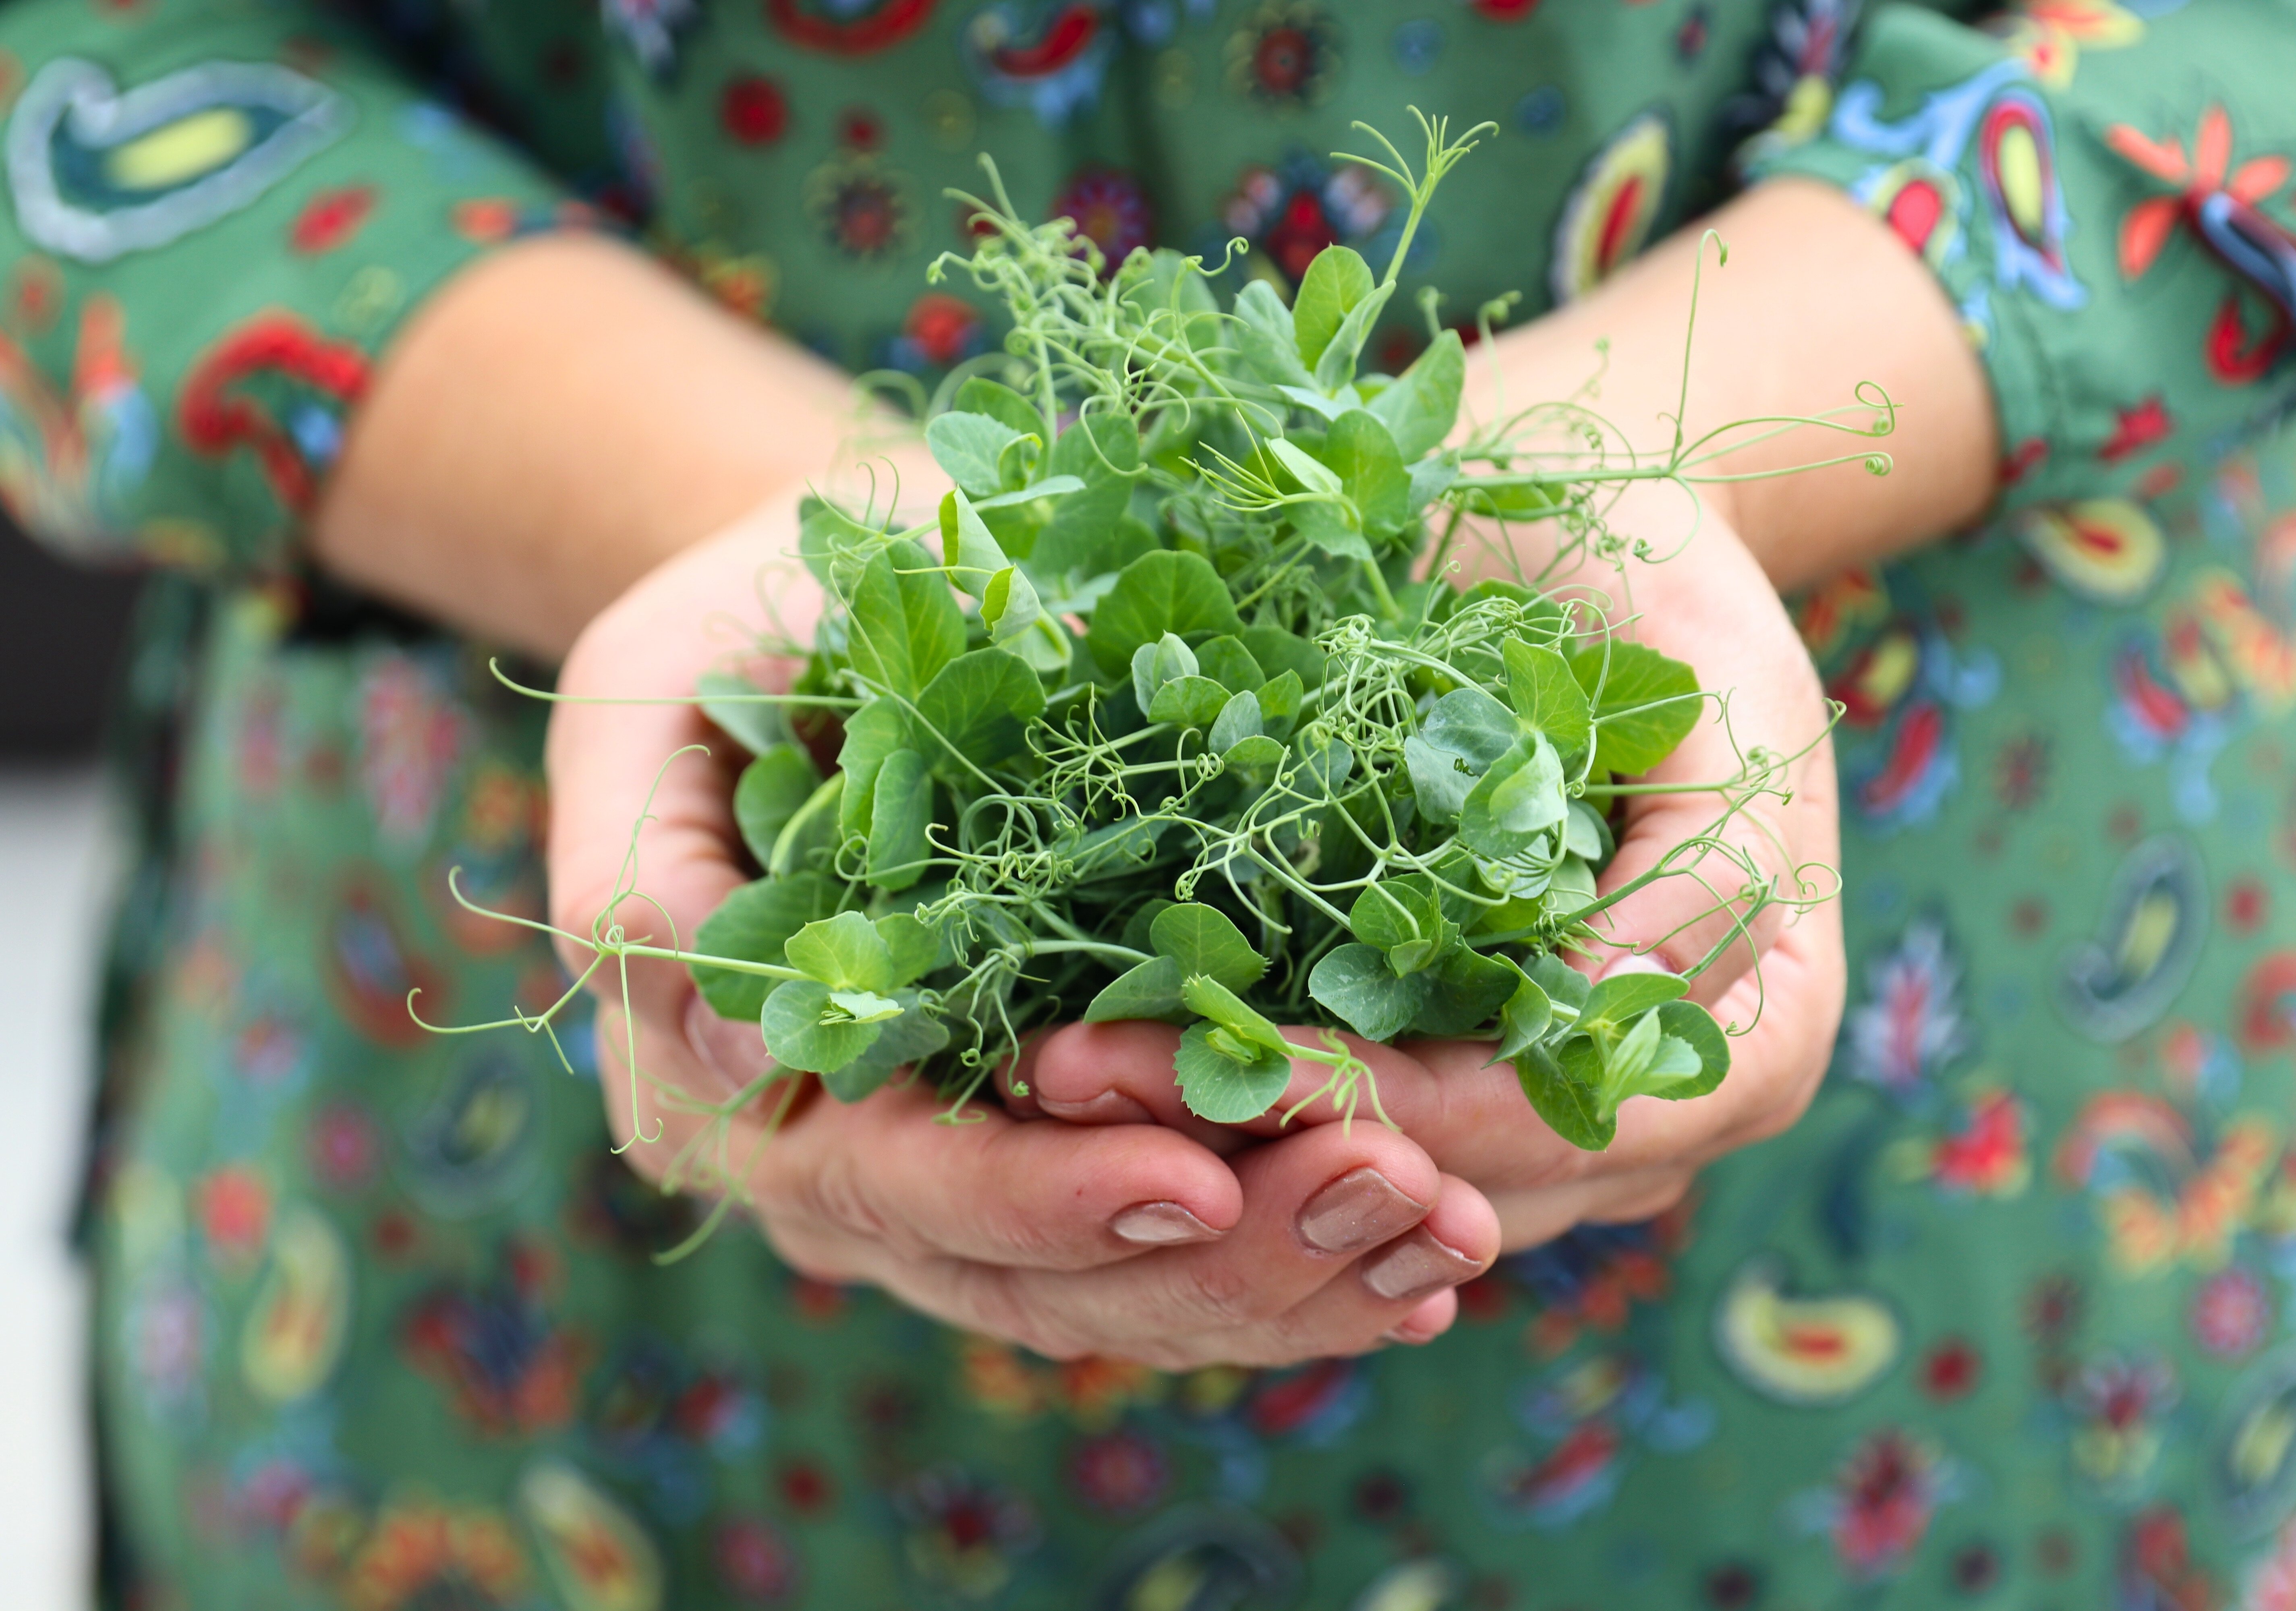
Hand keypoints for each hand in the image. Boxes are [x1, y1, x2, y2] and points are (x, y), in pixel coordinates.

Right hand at [545, 486, 1501, 1364]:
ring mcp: (952, 1182)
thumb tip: (711, 1040)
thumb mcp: (659, 692)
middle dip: (1218, 1251)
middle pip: (1029, 1270)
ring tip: (1445, 1231)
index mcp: (727, 1081)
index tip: (1197, 1174)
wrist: (830, 622)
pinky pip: (1175, 1255)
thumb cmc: (747, 627)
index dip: (1036, 1195)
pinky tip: (1430, 1262)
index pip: (890, 1182)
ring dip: (1293, 1274)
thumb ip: (649, 864)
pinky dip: (1301, 1263)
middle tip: (1396, 1196)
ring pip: (1122, 1291)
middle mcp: (836, 1168)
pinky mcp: (1060, 1154)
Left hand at [1011, 496, 1842, 1250]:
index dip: (1400, 1110)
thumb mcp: (1711, 690)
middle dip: (1276, 1141)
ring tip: (1065, 1070)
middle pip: (1465, 1176)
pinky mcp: (1471, 1059)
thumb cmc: (1654, 583)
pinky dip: (1237, 1091)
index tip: (1231, 1071)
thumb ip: (1691, 867)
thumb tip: (1586, 1006)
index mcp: (1760, 1025)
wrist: (1593, 545)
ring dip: (1226, 1135)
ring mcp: (1566, 1102)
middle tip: (1080, 1079)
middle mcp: (1668, 1101)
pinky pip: (1359, 1114)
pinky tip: (1106, 1050)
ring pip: (1393, 1174)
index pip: (1563, 1115)